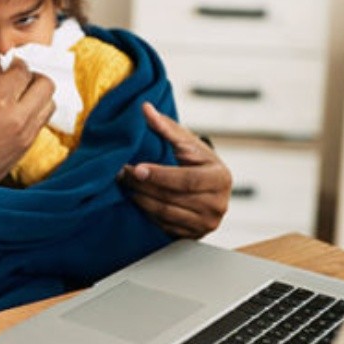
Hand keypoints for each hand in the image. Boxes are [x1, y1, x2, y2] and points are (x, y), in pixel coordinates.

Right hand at [0, 59, 54, 249]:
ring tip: (21, 97)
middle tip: (19, 79)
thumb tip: (0, 68)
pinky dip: (35, 113)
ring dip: (39, 96)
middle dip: (34, 77)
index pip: (23, 72)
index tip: (10, 65)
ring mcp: (25, 137)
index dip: (17, 64)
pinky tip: (17, 114)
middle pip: (46, 85)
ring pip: (49, 105)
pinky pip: (41, 124)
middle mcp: (18, 119)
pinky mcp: (25, 150)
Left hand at [118, 102, 231, 238]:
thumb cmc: (198, 160)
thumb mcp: (187, 142)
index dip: (160, 175)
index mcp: (220, 178)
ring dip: (141, 199)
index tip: (137, 168)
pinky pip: (165, 226)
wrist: (207, 184)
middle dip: (143, 185)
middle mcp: (218, 204)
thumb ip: (166, 126)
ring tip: (126, 184)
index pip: (187, 180)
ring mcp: (207, 222)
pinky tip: (136, 199)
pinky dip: (147, 213)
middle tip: (123, 173)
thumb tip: (145, 108)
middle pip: (173, 198)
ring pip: (165, 213)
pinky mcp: (194, 234)